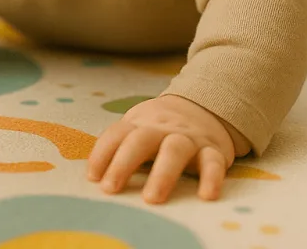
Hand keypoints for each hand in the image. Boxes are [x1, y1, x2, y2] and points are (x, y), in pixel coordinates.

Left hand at [86, 94, 245, 203]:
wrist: (203, 107)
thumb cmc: (159, 128)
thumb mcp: (138, 127)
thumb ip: (119, 145)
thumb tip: (94, 176)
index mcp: (140, 124)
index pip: (117, 133)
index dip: (102, 153)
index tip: (93, 177)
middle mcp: (163, 129)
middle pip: (141, 139)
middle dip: (124, 163)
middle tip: (110, 188)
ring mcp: (189, 138)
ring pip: (175, 149)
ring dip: (162, 174)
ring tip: (151, 199)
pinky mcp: (213, 150)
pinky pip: (213, 162)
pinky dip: (212, 178)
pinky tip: (206, 195)